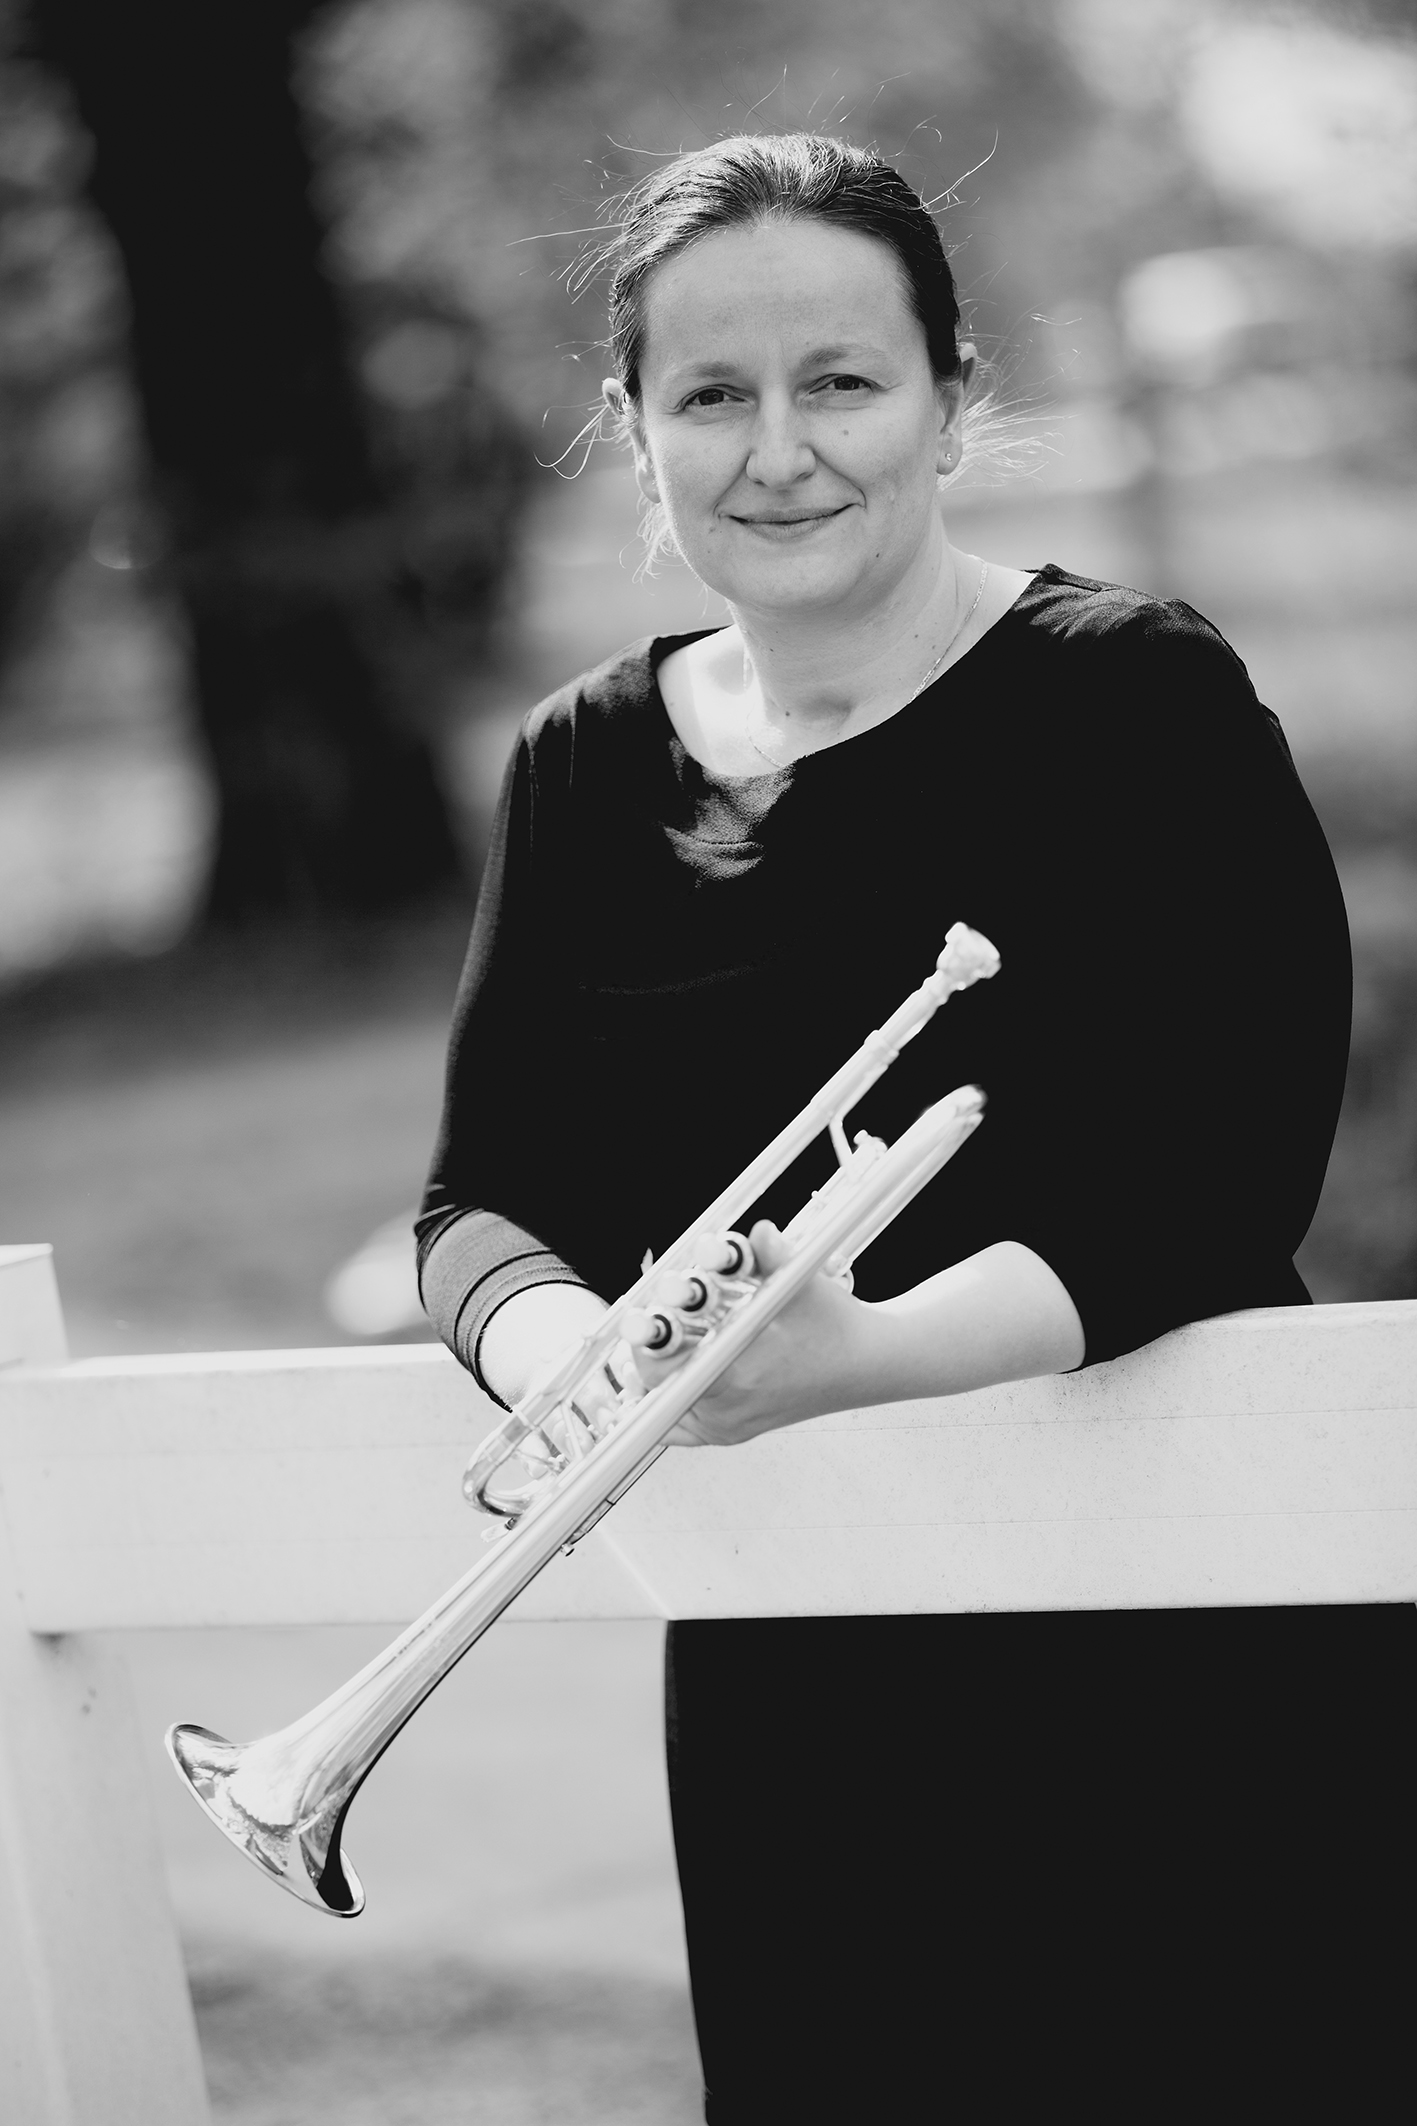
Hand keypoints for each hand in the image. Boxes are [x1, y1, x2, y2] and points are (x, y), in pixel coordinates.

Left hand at [629, 1220, 879, 1447]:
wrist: (868, 1363)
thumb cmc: (835, 1327)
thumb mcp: (801, 1283)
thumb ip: (773, 1255)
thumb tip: (760, 1232)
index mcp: (740, 1378)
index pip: (661, 1371)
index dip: (645, 1343)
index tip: (641, 1321)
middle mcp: (731, 1412)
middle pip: (656, 1390)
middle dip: (646, 1353)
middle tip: (642, 1327)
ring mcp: (732, 1427)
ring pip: (664, 1415)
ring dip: (652, 1380)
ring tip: (650, 1349)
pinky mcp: (736, 1432)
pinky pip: (682, 1430)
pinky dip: (668, 1405)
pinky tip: (665, 1378)